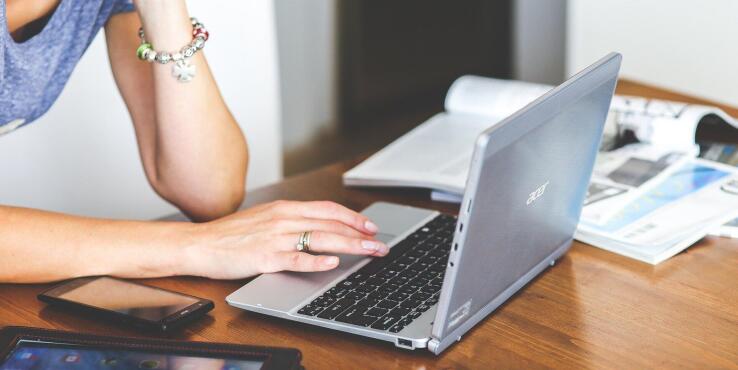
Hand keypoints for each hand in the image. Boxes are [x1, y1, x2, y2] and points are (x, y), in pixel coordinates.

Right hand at [181, 201, 387, 278]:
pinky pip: (295, 258)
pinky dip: (316, 260)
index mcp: (285, 208)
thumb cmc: (231, 235)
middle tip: (380, 245)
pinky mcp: (265, 257)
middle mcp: (283, 218)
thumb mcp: (265, 219)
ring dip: (349, 246)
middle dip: (360, 235)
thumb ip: (291, 222)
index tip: (370, 227)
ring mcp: (275, 237)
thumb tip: (319, 228)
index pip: (328, 209)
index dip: (353, 217)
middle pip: (330, 224)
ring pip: (320, 238)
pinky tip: (332, 263)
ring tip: (369, 252)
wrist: (200, 243)